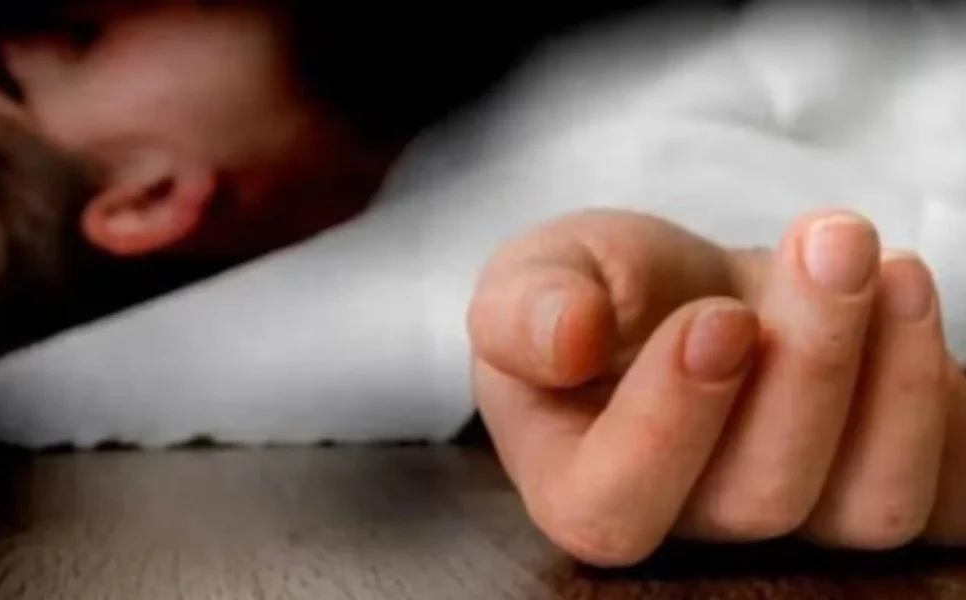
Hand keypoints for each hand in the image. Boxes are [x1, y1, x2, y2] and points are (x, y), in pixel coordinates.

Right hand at [467, 208, 965, 566]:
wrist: (687, 294)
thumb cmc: (600, 291)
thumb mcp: (536, 274)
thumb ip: (522, 307)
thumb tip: (566, 337)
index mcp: (581, 483)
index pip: (613, 507)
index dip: (667, 427)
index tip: (715, 317)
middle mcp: (691, 524)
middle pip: (757, 499)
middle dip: (807, 365)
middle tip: (830, 243)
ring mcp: (793, 522)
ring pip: (866, 507)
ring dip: (895, 381)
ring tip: (885, 262)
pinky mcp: (873, 489)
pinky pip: (939, 493)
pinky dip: (945, 403)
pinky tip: (907, 297)